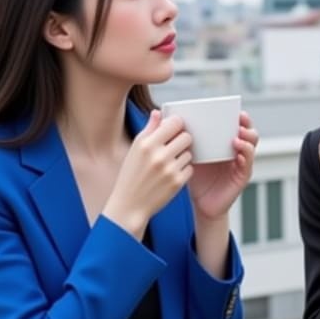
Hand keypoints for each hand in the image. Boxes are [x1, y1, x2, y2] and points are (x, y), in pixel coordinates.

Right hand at [103, 110, 192, 237]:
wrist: (129, 205)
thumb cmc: (131, 175)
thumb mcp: (135, 149)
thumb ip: (149, 129)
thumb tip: (158, 112)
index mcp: (146, 144)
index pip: (175, 123)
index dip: (177, 125)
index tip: (174, 130)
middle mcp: (158, 156)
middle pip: (186, 137)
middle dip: (182, 140)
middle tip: (174, 147)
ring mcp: (169, 170)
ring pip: (189, 153)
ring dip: (182, 156)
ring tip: (169, 163)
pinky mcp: (177, 183)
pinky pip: (190, 168)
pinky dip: (183, 170)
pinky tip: (171, 174)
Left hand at [188, 111, 258, 220]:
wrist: (199, 203)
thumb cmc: (193, 177)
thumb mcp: (186, 154)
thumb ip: (177, 136)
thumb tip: (156, 113)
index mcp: (224, 143)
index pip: (235, 124)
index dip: (237, 116)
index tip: (233, 109)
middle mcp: (236, 150)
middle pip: (247, 131)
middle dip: (246, 123)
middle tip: (239, 117)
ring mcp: (240, 163)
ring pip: (251, 145)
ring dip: (247, 138)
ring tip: (238, 135)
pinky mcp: (242, 176)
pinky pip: (247, 163)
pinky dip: (245, 155)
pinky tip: (237, 152)